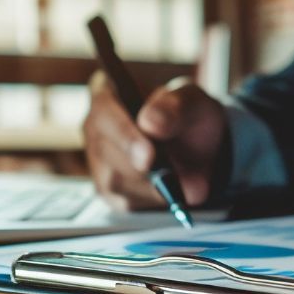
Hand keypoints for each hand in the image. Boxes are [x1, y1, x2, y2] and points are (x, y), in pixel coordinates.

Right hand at [83, 72, 226, 210]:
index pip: (103, 110)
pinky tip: (170, 188)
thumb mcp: (191, 101)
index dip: (124, 135)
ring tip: (180, 177)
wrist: (198, 145)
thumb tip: (150, 123)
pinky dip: (154, 198)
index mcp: (107, 92)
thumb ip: (174, 106)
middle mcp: (94, 127)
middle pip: (106, 152)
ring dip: (151, 184)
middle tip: (170, 177)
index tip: (148, 156)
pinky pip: (126, 201)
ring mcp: (97, 160)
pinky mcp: (108, 190)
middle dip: (140, 167)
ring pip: (115, 182)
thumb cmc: (188, 115)